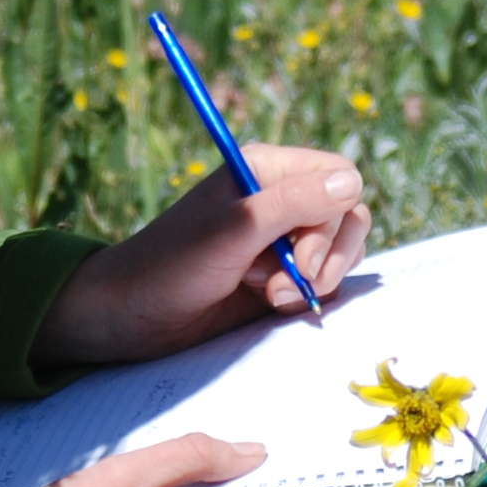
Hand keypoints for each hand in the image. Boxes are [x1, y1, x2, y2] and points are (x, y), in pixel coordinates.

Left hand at [32, 147, 367, 370]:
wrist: (133, 316)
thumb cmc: (172, 264)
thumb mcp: (233, 231)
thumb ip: (292, 205)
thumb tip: (352, 181)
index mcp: (268, 171)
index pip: (339, 176)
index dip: (333, 218)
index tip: (299, 256)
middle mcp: (281, 201)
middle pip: (348, 217)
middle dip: (325, 257)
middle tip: (283, 284)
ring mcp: (284, 240)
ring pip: (340, 251)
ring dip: (316, 280)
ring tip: (270, 296)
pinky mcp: (284, 275)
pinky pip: (324, 280)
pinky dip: (307, 296)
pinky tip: (271, 304)